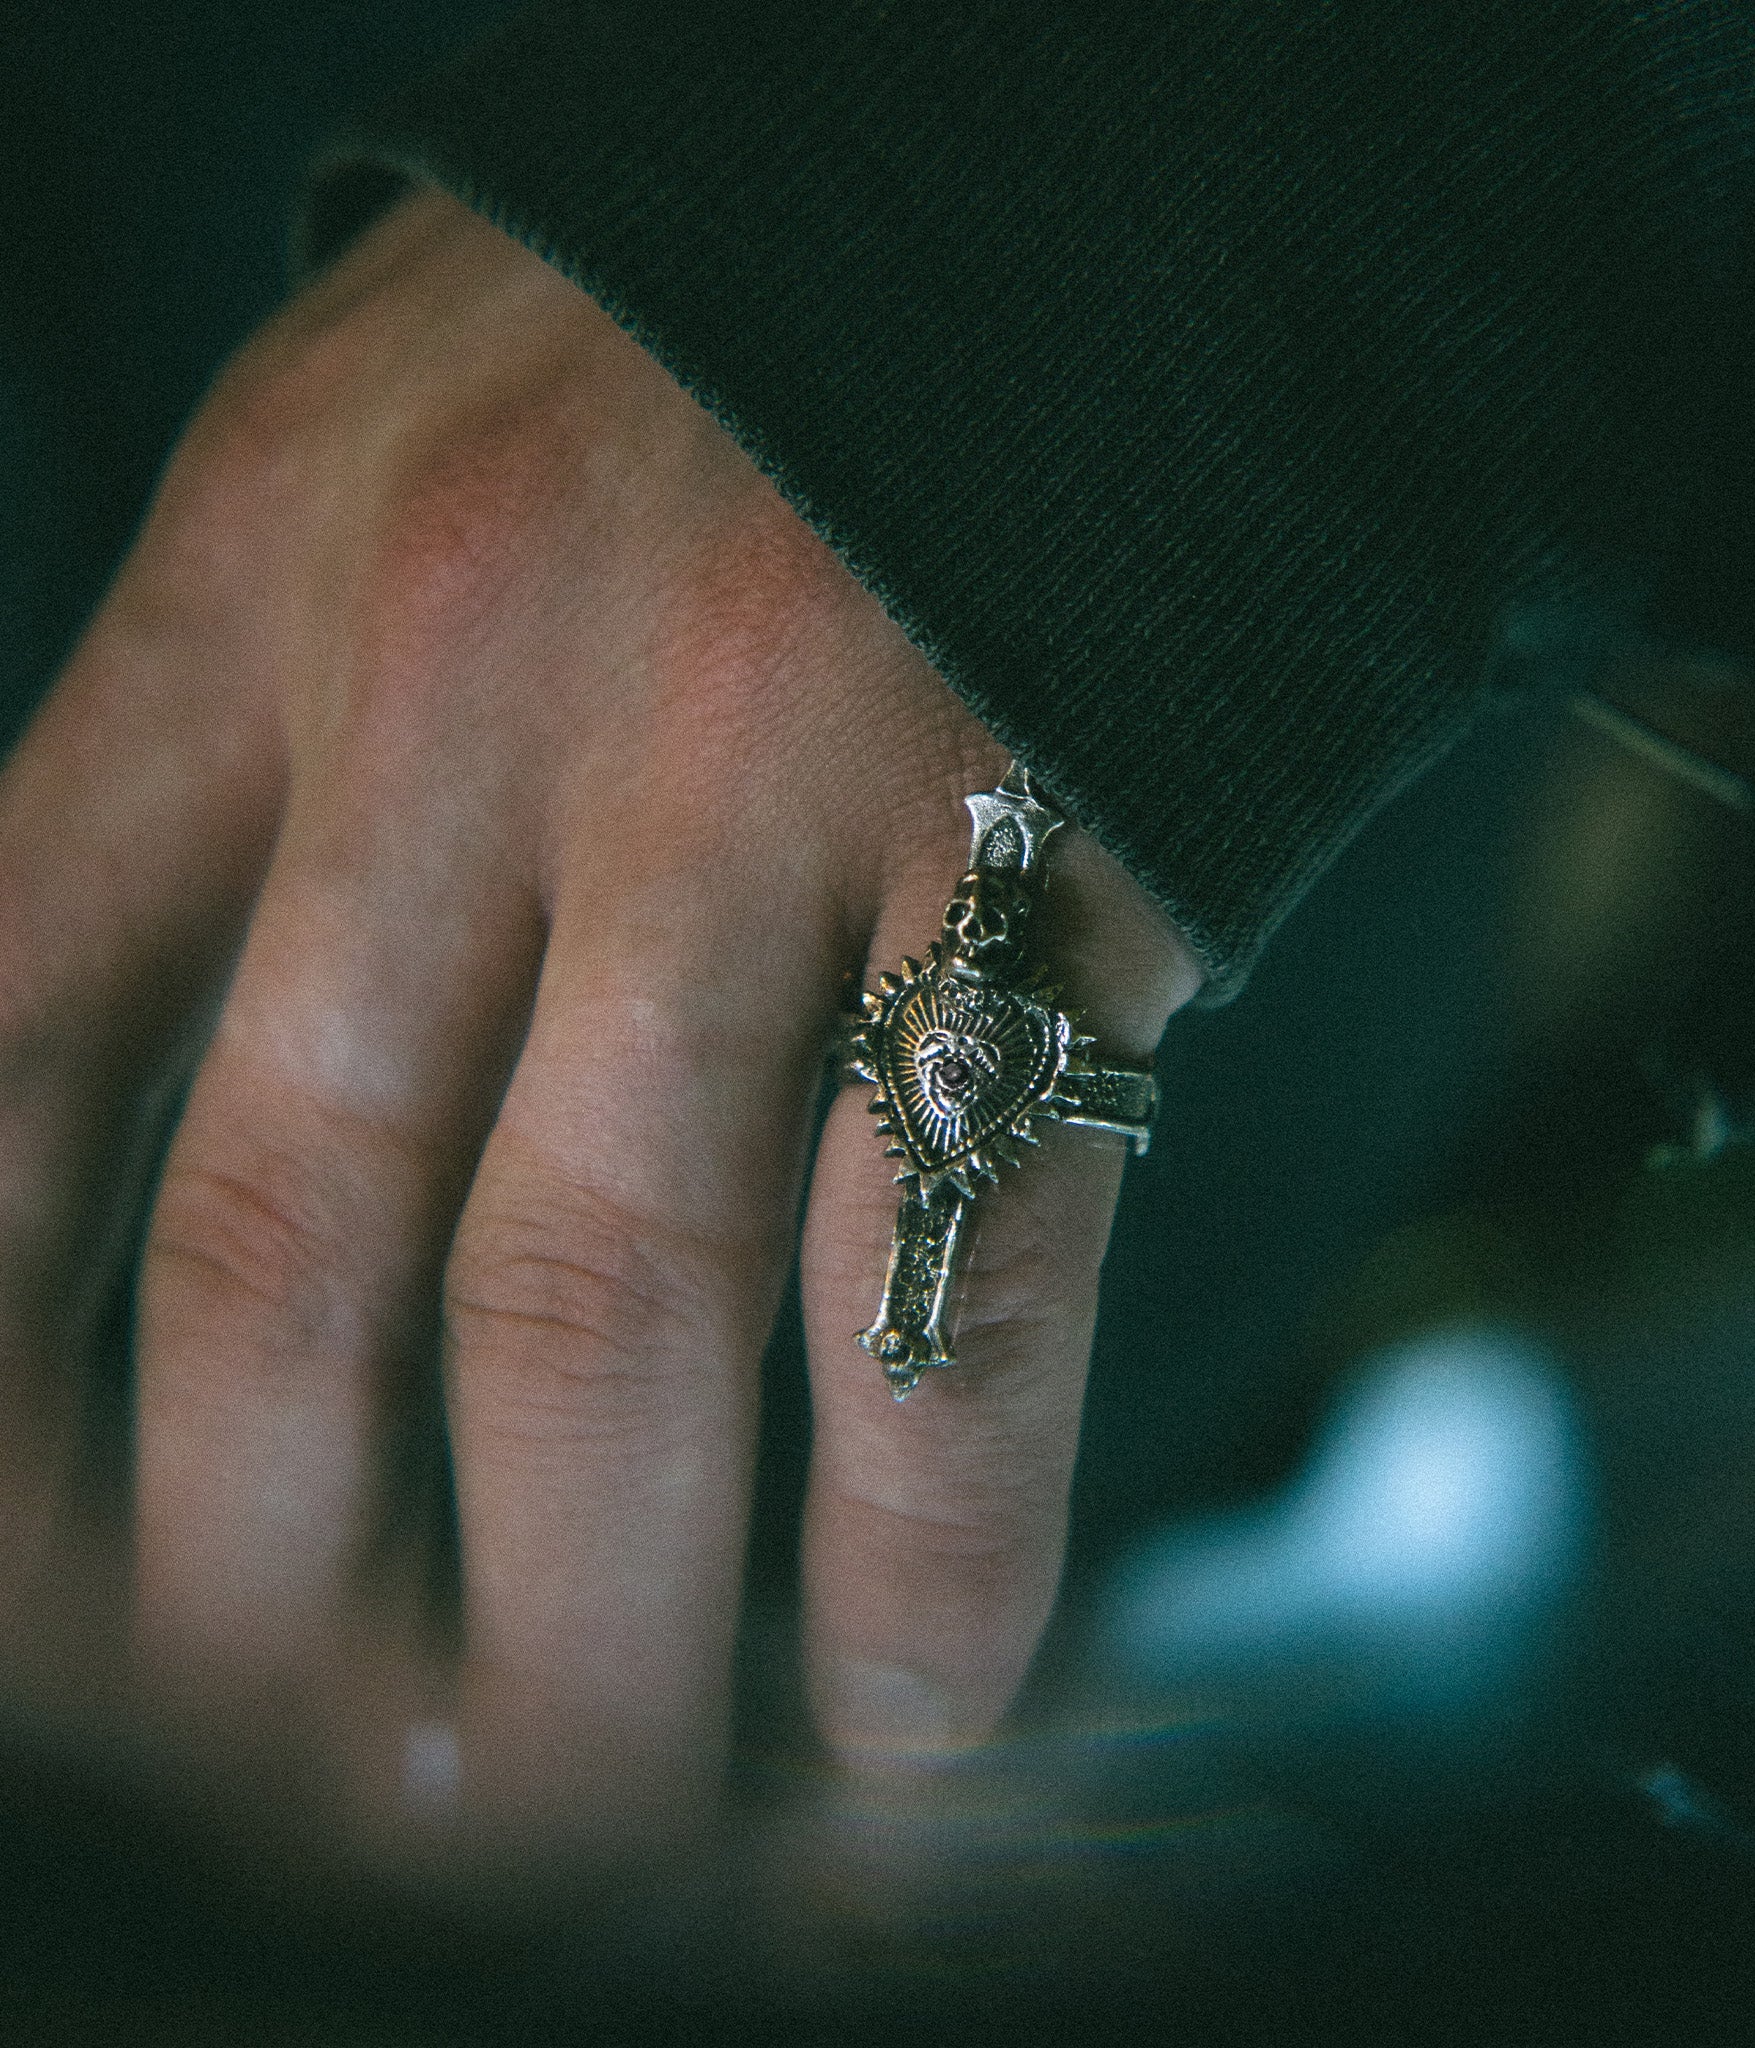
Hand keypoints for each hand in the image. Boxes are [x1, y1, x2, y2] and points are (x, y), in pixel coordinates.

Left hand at [0, 189, 1198, 1845]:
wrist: (1037, 183)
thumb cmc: (671, 361)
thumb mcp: (355, 476)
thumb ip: (219, 779)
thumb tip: (128, 1165)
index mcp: (265, 591)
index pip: (5, 1049)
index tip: (31, 1610)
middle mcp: (475, 702)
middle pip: (303, 1254)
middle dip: (275, 1601)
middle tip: (326, 1797)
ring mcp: (766, 785)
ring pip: (608, 1310)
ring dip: (585, 1636)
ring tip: (576, 1831)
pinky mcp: (1044, 851)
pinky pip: (961, 1267)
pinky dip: (929, 1543)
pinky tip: (910, 1710)